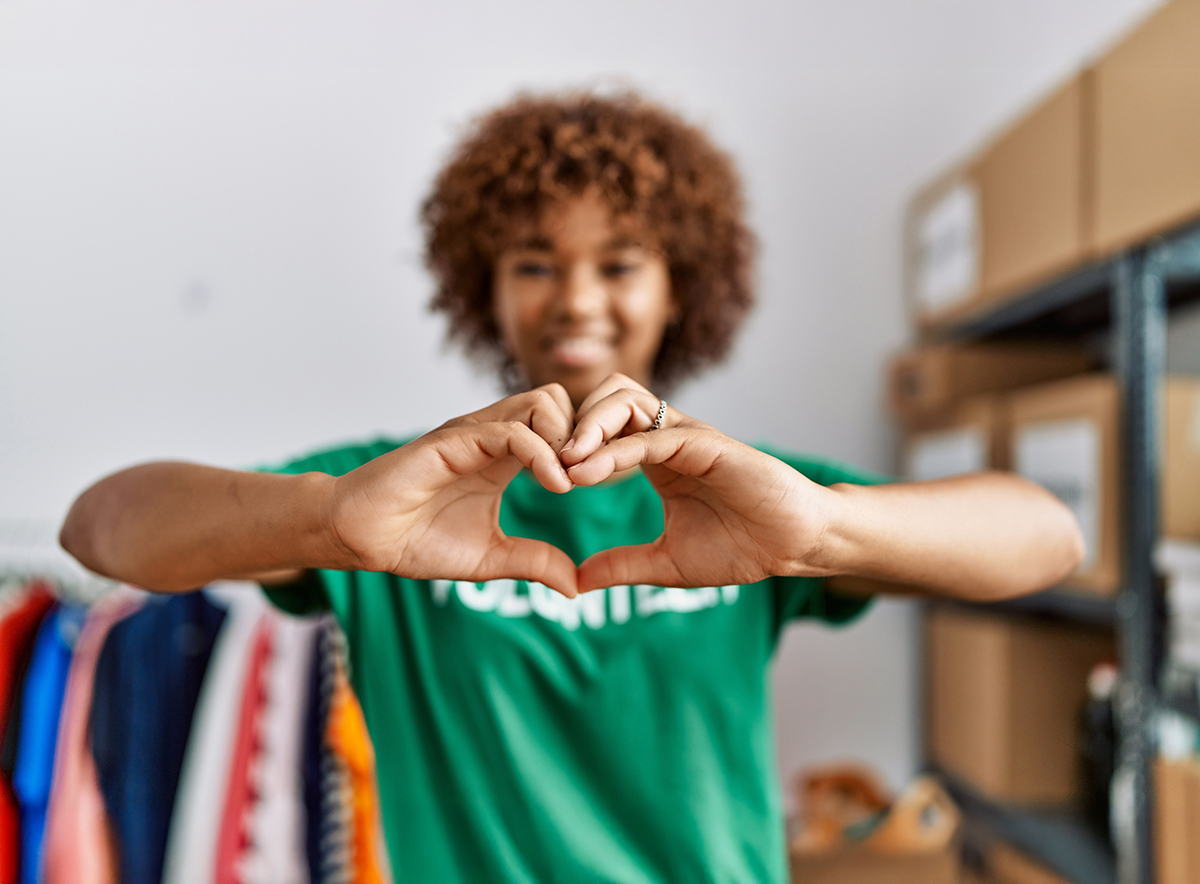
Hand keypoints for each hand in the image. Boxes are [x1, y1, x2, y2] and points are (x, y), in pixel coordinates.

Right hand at [327, 385, 579, 596]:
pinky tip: (556, 485)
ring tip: (575, 481)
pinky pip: (511, 431)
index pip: (562, 423)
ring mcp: (474, 433)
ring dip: (568, 437)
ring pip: (541, 402)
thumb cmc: (417, 540)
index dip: (589, 446)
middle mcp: (493, 435)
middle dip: (586, 433)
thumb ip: (534, 563)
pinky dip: (542, 453)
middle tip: (595, 476)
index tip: (604, 482)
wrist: (362, 539)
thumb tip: (575, 587)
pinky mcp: (453, 440)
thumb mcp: (491, 558)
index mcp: (506, 455)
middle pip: (558, 400)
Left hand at [560, 374, 837, 592]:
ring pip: (626, 399)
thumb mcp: (666, 562)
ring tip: (561, 462)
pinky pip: (652, 437)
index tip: (537, 472)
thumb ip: (622, 566)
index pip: (601, 425)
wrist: (794, 546)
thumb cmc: (741, 547)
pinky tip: (585, 474)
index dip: (567, 441)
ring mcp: (687, 436)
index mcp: (655, 457)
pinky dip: (615, 451)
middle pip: (607, 395)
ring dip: (588, 425)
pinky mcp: (708, 445)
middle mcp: (668, 437)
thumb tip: (576, 583)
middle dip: (570, 420)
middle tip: (543, 460)